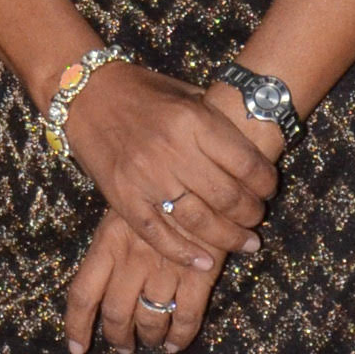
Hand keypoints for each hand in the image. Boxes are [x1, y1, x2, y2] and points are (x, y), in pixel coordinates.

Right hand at [56, 58, 278, 273]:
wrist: (86, 94)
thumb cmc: (141, 91)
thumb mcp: (186, 94)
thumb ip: (217, 123)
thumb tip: (252, 153)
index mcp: (193, 120)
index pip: (247, 164)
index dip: (266, 183)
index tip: (269, 189)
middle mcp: (172, 150)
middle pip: (228, 197)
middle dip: (251, 214)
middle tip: (257, 218)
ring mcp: (146, 177)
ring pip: (200, 222)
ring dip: (229, 238)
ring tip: (244, 243)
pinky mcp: (123, 197)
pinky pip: (159, 235)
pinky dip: (184, 254)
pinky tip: (205, 263)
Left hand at [67, 205, 219, 353]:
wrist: (202, 177)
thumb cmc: (158, 193)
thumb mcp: (122, 212)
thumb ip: (109, 247)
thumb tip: (99, 285)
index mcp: (107, 244)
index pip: (83, 295)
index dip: (77, 326)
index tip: (77, 349)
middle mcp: (131, 261)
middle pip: (116, 314)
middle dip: (118, 338)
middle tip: (124, 347)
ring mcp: (165, 269)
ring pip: (150, 320)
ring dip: (149, 338)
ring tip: (151, 342)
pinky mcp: (198, 275)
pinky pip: (186, 317)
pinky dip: (180, 336)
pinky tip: (176, 343)